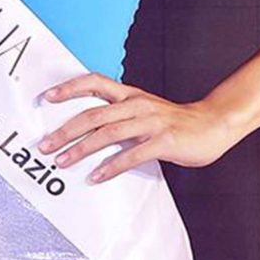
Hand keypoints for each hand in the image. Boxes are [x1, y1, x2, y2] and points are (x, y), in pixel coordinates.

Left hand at [35, 72, 235, 183]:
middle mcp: (136, 104)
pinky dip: (111, 166)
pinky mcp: (163, 141)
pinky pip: (132, 154)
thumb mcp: (144, 110)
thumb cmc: (175, 121)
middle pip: (93, 114)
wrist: (214, 123)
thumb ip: (120, 115)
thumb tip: (87, 130)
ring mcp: (150, 122)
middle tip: (45, 146)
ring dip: (81, 149)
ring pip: (108, 133)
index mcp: (130, 94)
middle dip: (65, 130)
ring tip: (63, 162)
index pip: (94, 83)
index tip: (47, 98)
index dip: (69, 88)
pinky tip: (97, 176)